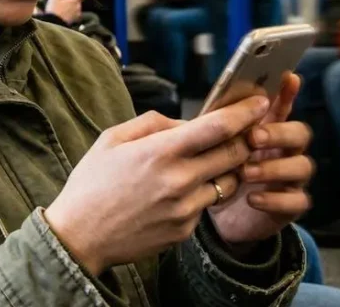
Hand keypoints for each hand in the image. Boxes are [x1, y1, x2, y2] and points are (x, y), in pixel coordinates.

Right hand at [44, 0, 86, 24]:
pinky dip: (71, 14)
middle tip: (64, 0)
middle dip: (73, 0)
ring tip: (63, 8)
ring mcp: (77, 15)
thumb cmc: (54, 11)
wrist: (53, 26)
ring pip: (77, 8)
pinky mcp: (74, 21)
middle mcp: (78, 7)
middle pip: (79, 1)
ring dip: (72, 8)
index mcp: (74, 0)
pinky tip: (63, 14)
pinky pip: (74, 15)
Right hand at [45, 96, 270, 275]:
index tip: (260, 103)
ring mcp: (185, 209)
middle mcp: (178, 180)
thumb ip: (152, 123)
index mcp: (159, 151)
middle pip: (234, 153)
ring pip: (227, 181)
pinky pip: (206, 205)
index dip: (245, 112)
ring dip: (225, 169)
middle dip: (244, 139)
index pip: (218, 127)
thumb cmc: (92, 183)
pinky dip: (201, 194)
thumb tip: (186, 122)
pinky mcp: (185, 231)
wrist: (79, 237)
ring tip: (206, 164)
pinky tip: (177, 193)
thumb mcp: (111, 139)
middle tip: (244, 131)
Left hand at [210, 73, 313, 246]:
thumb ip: (210, 130)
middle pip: (300, 133)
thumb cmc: (216, 172)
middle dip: (279, 132)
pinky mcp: (289, 205)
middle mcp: (284, 150)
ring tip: (245, 172)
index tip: (287, 77)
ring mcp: (290, 178)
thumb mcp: (210, 148)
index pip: (281, 106)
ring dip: (274, 167)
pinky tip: (251, 199)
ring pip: (302, 166)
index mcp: (267, 129)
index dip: (287, 92)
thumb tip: (190, 115)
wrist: (217, 216)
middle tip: (253, 137)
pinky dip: (275, 199)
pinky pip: (296, 201)